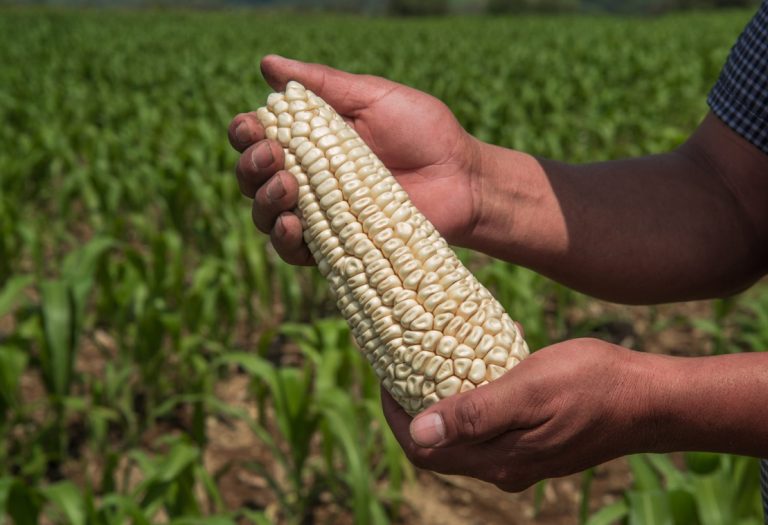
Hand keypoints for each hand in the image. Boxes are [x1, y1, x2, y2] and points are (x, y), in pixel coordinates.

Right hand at [227, 55, 480, 264]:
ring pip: (265, 215)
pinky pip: (294, 251)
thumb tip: (267, 64)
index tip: (253, 126)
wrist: (461, 179)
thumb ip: (323, 84)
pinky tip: (294, 225)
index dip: (245, 133)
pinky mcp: (336, 247)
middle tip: (274, 156)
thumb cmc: (424, 134)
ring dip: (264, 201)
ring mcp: (319, 214)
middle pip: (253, 178)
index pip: (258, 138)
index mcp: (310, 140)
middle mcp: (307, 178)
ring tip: (288, 187)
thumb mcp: (374, 97)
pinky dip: (285, 240)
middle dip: (250, 166)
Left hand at [382, 338, 657, 491]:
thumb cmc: (592, 385)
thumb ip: (473, 414)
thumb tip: (418, 431)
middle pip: (438, 446)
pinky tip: (480, 367)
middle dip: (412, 408)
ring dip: (442, 402)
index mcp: (497, 458)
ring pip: (461, 437)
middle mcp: (503, 467)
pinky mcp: (535, 445)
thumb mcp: (528, 389)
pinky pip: (488, 429)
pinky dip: (472, 401)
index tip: (384, 375)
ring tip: (434, 361)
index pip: (423, 448)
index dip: (395, 416)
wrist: (650, 401)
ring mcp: (521, 459)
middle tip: (402, 364)